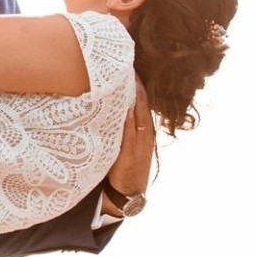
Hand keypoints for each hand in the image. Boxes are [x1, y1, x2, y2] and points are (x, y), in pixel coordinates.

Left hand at [106, 74, 154, 199]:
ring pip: (140, 116)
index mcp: (144, 129)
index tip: (132, 68)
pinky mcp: (132, 153)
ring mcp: (140, 143)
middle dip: (138, 86)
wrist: (128, 190)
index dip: (139, 86)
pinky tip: (128, 109)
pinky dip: (131, 121)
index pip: (142, 103)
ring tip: (131, 80)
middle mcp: (145, 133)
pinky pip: (133, 134)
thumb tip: (110, 107)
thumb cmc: (123, 164)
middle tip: (132, 66)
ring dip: (136, 99)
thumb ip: (122, 125)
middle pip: (143, 105)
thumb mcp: (124, 142)